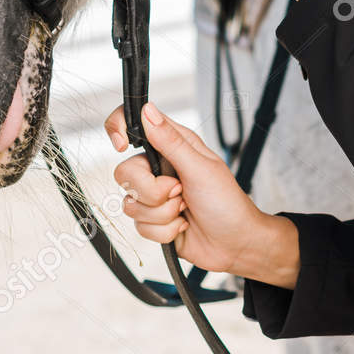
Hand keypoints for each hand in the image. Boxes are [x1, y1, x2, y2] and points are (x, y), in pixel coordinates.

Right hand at [105, 101, 298, 285]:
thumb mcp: (201, 168)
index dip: (117, 129)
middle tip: (180, 191)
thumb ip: (171, 141)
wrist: (235, 243)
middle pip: (124, 173)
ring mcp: (153, 196)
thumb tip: (148, 110)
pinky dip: (165, 231)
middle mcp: (158, 169)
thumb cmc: (227, 202)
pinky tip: (182, 225)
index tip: (122, 146)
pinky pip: (140, 227)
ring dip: (163, 214)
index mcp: (171, 146)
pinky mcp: (152, 221)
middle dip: (152, 190)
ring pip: (131, 204)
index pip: (132, 125)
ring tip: (185, 209)